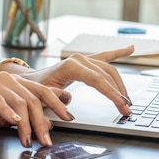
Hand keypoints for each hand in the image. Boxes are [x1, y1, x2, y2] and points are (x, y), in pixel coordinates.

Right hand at [0, 72, 71, 147]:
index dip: (58, 104)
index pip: (43, 91)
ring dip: (27, 124)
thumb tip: (49, 124)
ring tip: (29, 140)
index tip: (69, 118)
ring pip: (19, 102)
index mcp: (17, 84)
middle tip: (47, 139)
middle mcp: (9, 80)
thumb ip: (27, 118)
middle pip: (34, 98)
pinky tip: (15, 122)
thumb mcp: (8, 118)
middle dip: (43, 121)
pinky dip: (8, 112)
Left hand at [20, 46, 134, 115]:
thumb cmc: (34, 89)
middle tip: (127, 109)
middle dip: (119, 93)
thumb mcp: (42, 97)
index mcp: (70, 66)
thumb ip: (54, 98)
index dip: (111, 92)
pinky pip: (104, 57)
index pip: (97, 80)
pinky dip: (117, 53)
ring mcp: (83, 59)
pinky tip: (130, 49)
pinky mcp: (85, 63)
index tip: (122, 104)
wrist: (28, 81)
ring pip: (109, 70)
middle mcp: (79, 60)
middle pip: (106, 76)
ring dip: (120, 85)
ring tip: (128, 100)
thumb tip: (69, 100)